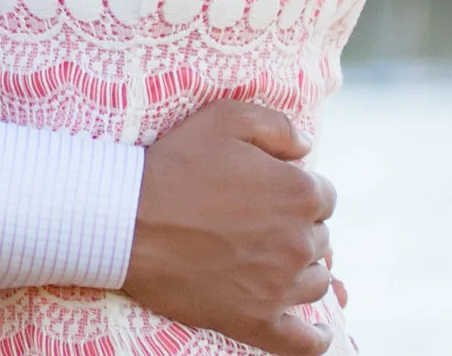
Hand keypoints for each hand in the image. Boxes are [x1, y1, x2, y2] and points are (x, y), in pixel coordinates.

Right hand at [124, 102, 337, 355]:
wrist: (127, 221)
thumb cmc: (174, 167)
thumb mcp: (224, 119)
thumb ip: (277, 126)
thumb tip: (307, 147)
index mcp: (299, 193)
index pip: (323, 197)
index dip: (298, 191)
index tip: (271, 193)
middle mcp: (299, 242)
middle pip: (319, 239)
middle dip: (297, 229)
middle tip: (258, 224)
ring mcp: (279, 287)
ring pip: (316, 282)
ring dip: (303, 271)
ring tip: (275, 263)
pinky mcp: (255, 321)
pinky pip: (302, 342)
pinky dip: (315, 337)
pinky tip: (319, 330)